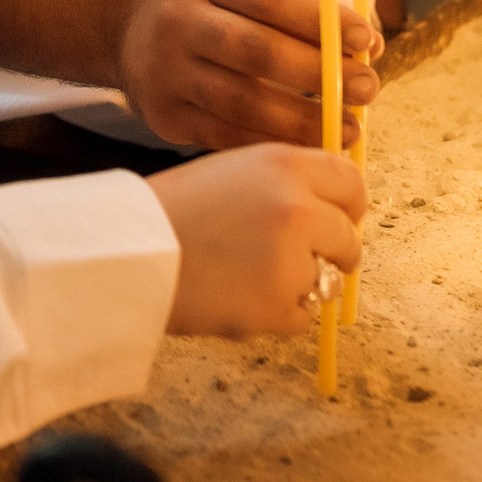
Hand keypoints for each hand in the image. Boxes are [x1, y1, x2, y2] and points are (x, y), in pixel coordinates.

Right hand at [117, 0, 382, 150]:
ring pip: (244, 103)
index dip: (323, 22)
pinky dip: (274, 143)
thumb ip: (299, 9)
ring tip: (349, 128)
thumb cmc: (209, 5)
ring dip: (305, 120)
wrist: (128, 23)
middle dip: (321, 74)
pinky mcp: (163, 115)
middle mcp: (177, 21)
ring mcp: (166, 72)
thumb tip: (367, 45)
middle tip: (367, 88)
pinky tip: (308, 146)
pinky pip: (226, 136)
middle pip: (258, 52)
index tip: (366, 41)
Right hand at [146, 144, 366, 336]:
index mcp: (284, 165)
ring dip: (298, 283)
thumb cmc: (173, 208)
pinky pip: (300, 316)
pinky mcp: (278, 307)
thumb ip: (284, 182)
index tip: (341, 218)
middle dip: (331, 252)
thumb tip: (329, 207)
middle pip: (347, 238)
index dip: (348, 204)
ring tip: (247, 274)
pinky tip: (237, 296)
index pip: (350, 182)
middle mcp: (297, 209)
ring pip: (325, 280)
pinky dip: (276, 313)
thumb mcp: (233, 170)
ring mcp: (291, 261)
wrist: (131, 252)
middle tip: (294, 257)